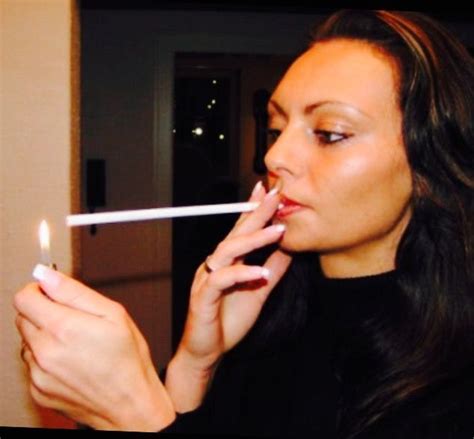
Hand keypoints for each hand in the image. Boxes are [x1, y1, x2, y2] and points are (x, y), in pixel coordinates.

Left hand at [14, 266, 175, 430]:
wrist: (130, 405)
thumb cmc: (128, 360)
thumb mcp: (113, 314)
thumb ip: (75, 292)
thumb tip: (47, 275)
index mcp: (63, 328)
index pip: (24, 298)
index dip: (38, 290)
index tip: (51, 292)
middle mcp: (45, 352)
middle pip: (23, 318)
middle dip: (44, 312)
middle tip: (73, 320)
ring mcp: (39, 374)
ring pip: (28, 341)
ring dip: (45, 336)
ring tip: (76, 344)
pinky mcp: (38, 391)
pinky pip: (33, 365)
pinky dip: (47, 359)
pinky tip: (72, 362)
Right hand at [170, 182, 291, 387]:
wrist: (207, 352)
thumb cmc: (228, 320)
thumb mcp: (259, 292)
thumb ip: (273, 270)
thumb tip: (291, 249)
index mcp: (227, 262)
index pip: (241, 231)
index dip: (254, 210)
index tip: (268, 190)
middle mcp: (215, 265)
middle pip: (236, 234)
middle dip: (255, 213)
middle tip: (274, 196)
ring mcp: (207, 279)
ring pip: (228, 251)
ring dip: (253, 240)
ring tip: (278, 231)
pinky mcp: (203, 297)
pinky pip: (221, 280)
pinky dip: (241, 274)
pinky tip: (261, 273)